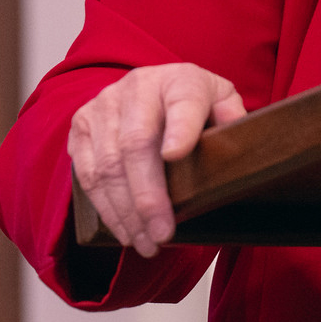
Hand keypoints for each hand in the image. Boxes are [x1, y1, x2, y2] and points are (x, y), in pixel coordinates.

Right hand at [68, 63, 247, 256]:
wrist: (150, 84)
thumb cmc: (192, 102)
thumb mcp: (220, 101)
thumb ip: (232, 117)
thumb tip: (238, 139)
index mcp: (180, 79)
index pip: (183, 102)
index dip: (179, 128)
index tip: (176, 155)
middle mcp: (138, 86)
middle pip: (136, 143)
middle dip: (148, 195)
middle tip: (162, 232)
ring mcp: (104, 105)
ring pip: (108, 164)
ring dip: (126, 211)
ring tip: (146, 242)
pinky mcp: (82, 125)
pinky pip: (87, 173)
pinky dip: (106, 208)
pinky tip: (125, 230)